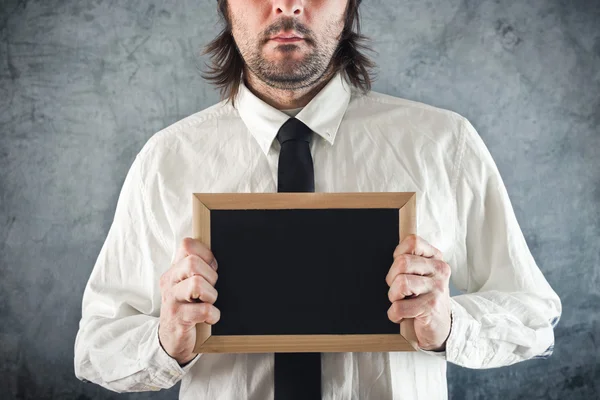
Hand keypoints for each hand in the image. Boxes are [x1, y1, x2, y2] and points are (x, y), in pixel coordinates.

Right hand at [158, 237, 220, 364]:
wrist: (171, 340)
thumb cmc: (187, 309)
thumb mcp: (188, 286)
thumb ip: (197, 270)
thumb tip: (216, 259)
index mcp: (174, 270)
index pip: (187, 245)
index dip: (206, 254)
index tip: (212, 269)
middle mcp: (170, 282)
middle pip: (192, 262)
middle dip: (210, 276)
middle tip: (211, 289)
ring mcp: (172, 300)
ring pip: (197, 284)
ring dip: (212, 295)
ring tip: (209, 303)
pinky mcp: (178, 318)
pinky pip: (204, 310)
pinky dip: (213, 315)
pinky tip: (210, 318)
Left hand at [385, 234, 451, 350]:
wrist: (440, 327)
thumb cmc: (424, 298)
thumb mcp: (421, 275)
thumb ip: (410, 260)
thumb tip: (394, 253)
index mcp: (436, 258)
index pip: (412, 242)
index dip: (398, 255)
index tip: (401, 270)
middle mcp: (439, 270)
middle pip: (402, 262)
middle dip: (392, 279)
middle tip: (399, 291)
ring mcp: (437, 288)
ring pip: (401, 283)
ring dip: (394, 297)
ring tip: (402, 302)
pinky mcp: (431, 307)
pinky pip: (399, 307)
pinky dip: (394, 314)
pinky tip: (403, 315)